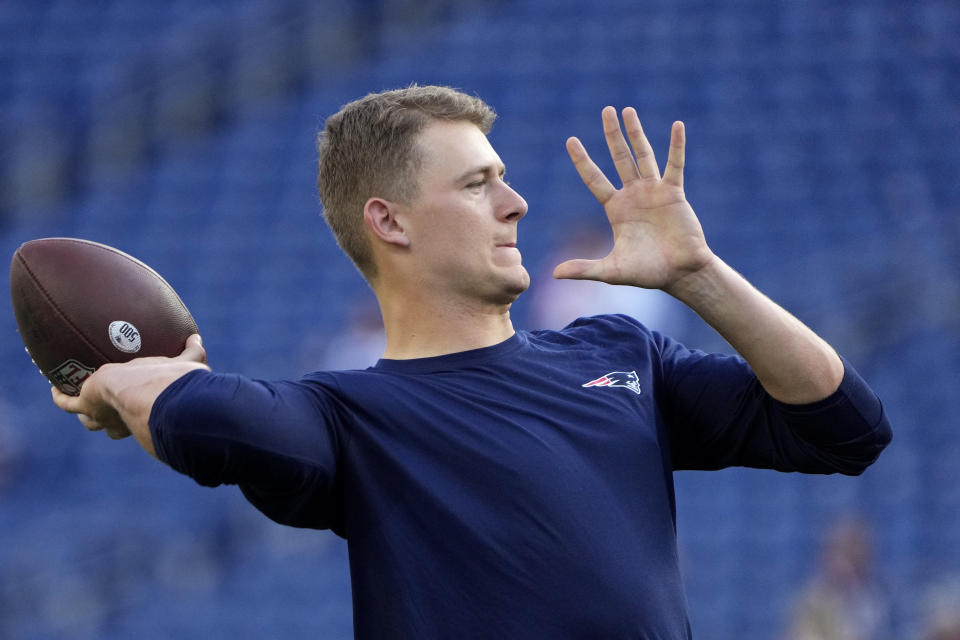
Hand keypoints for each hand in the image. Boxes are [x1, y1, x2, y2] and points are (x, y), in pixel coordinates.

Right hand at [52, 334, 207, 446]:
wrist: (149, 393)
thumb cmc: (172, 382)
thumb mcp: (184, 364)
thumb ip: (193, 352)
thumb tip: (197, 338)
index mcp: (146, 412)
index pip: (139, 418)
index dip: (136, 412)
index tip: (136, 404)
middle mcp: (125, 418)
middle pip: (112, 425)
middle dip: (110, 419)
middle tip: (107, 408)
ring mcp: (104, 413)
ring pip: (89, 420)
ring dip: (85, 413)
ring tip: (79, 401)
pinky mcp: (86, 405)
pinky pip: (66, 404)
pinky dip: (60, 396)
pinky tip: (54, 388)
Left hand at [554, 107, 714, 292]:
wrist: (680, 273)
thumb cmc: (647, 272)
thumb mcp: (611, 270)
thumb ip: (584, 268)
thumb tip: (554, 274)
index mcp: (616, 208)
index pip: (594, 179)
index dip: (583, 160)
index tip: (571, 140)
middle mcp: (633, 195)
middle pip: (619, 158)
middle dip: (612, 135)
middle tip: (606, 110)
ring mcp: (654, 191)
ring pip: (643, 155)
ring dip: (636, 133)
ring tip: (628, 110)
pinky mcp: (674, 193)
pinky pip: (674, 165)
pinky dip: (676, 146)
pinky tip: (676, 126)